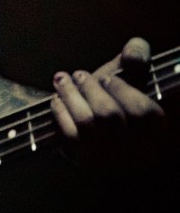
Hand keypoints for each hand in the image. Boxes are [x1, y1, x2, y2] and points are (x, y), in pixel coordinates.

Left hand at [51, 37, 166, 169]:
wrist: (91, 127)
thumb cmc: (114, 98)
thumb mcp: (129, 78)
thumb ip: (136, 60)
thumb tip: (133, 51)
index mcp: (156, 130)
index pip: (145, 113)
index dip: (122, 91)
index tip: (107, 78)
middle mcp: (135, 149)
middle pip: (109, 115)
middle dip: (90, 88)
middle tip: (80, 75)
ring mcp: (109, 158)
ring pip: (87, 123)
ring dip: (70, 95)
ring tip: (63, 80)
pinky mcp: (85, 161)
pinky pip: (70, 137)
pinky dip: (60, 112)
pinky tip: (57, 99)